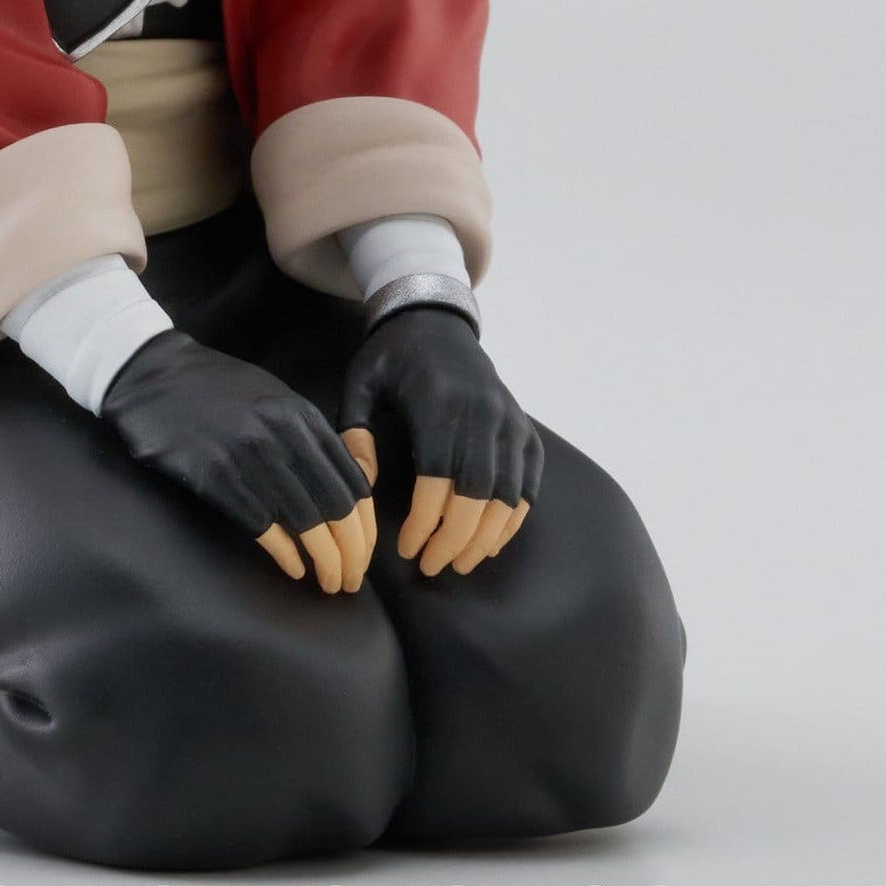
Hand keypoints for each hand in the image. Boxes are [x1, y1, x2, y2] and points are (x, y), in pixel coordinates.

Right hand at [99, 330, 377, 591]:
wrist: (150, 371)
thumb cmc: (214, 388)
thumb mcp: (271, 397)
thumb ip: (308, 434)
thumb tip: (343, 484)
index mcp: (300, 415)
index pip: (353, 481)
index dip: (366, 527)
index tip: (365, 554)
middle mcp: (281, 434)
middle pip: (335, 506)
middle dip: (351, 552)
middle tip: (351, 581)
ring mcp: (247, 454)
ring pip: (305, 520)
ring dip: (324, 561)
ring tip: (329, 583)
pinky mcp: (214, 474)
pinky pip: (262, 523)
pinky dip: (284, 553)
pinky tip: (294, 569)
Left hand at [338, 306, 542, 576]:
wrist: (435, 318)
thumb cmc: (392, 356)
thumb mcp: (361, 383)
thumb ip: (355, 433)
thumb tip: (361, 487)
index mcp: (439, 403)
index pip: (438, 480)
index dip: (425, 523)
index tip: (407, 549)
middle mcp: (483, 413)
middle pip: (477, 495)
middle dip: (455, 540)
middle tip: (432, 567)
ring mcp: (509, 420)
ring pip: (508, 494)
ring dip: (486, 537)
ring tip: (461, 562)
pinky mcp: (524, 427)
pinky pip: (529, 482)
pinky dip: (515, 517)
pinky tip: (492, 540)